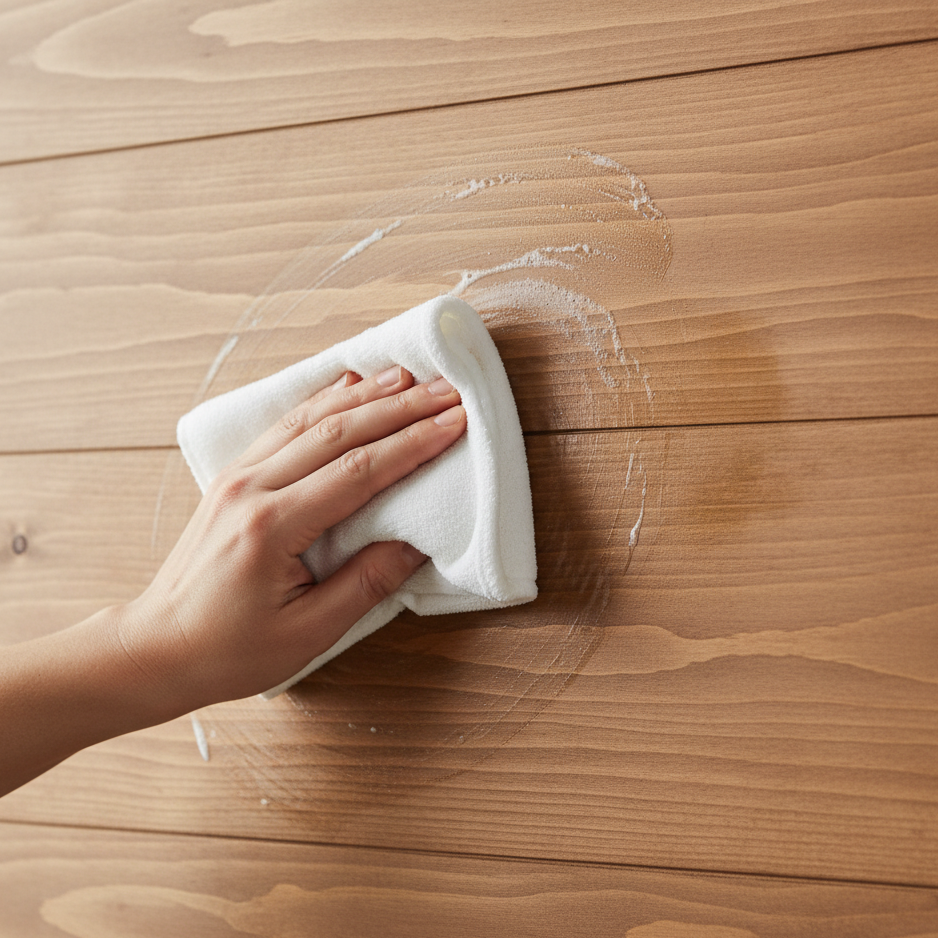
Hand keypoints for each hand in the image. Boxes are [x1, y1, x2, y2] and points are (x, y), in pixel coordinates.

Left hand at [121, 365, 465, 709]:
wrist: (157, 647)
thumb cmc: (228, 649)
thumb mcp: (307, 633)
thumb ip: (365, 584)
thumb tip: (415, 545)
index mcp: (271, 527)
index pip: (357, 471)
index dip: (411, 444)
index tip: (453, 422)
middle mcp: (251, 488)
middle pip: (337, 432)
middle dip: (399, 408)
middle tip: (445, 390)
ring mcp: (237, 476)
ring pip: (309, 418)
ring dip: (364, 395)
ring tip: (407, 377)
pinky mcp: (234, 477)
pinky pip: (284, 425)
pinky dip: (322, 401)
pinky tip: (348, 386)